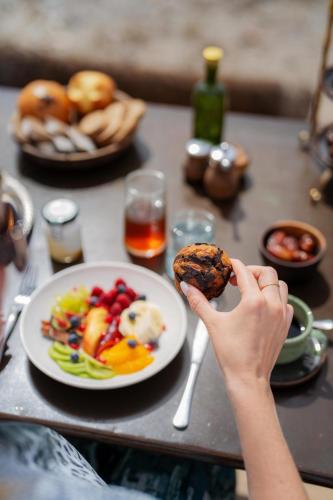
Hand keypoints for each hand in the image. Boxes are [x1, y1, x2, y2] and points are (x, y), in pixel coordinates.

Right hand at [180, 259, 292, 392]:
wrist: (248, 377)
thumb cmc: (231, 353)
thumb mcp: (212, 323)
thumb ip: (199, 301)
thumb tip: (187, 287)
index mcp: (254, 301)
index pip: (245, 272)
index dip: (235, 265)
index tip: (228, 264)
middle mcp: (272, 304)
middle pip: (267, 273)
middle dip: (252, 271)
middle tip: (238, 277)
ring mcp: (282, 314)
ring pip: (279, 285)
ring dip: (265, 282)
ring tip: (250, 288)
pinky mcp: (286, 324)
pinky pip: (285, 301)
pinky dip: (275, 297)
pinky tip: (262, 304)